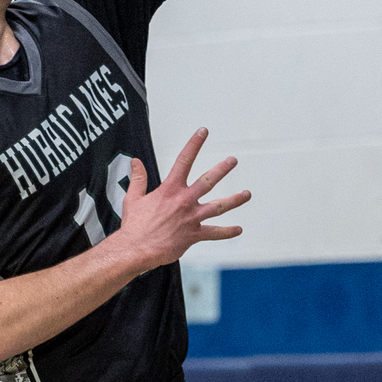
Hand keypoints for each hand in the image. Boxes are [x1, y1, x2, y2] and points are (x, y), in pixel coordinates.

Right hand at [116, 129, 249, 270]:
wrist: (136, 249)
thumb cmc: (134, 226)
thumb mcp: (133, 198)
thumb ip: (138, 178)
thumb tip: (136, 162)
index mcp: (170, 189)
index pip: (184, 160)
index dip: (194, 144)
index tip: (203, 132)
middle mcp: (184, 201)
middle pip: (208, 180)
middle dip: (222, 169)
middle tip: (232, 161)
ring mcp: (191, 218)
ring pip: (218, 206)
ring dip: (234, 199)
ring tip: (247, 194)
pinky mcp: (193, 235)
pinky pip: (215, 233)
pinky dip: (227, 232)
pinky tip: (238, 229)